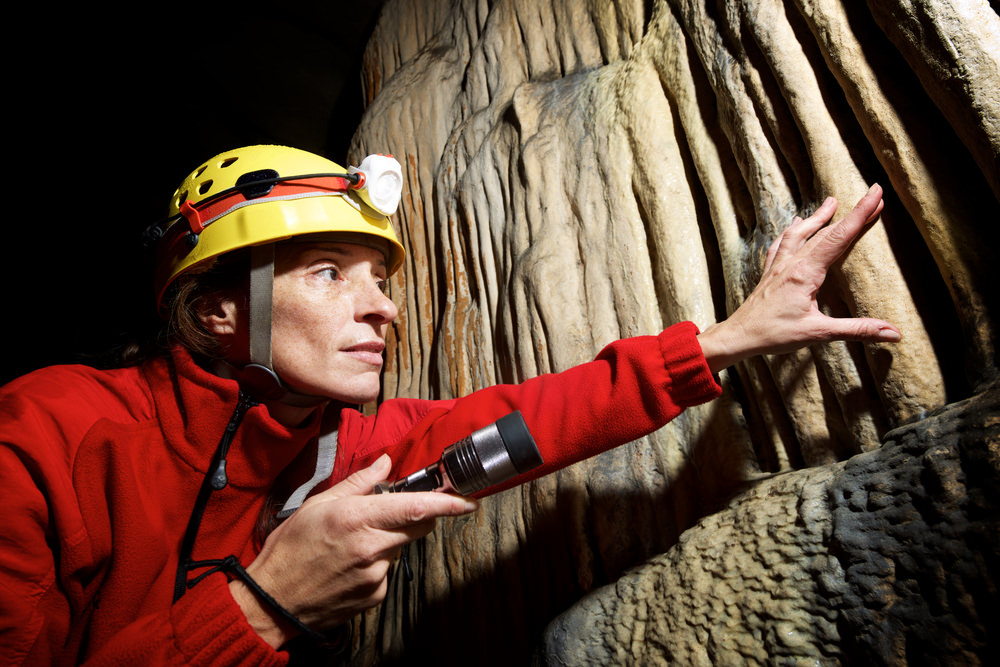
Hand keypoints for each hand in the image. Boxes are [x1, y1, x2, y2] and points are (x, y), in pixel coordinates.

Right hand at [230, 454, 477, 647]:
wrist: (273, 600)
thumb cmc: (290, 549)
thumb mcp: (318, 505)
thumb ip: (358, 483)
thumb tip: (385, 463)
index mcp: (357, 518)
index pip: (416, 508)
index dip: (447, 503)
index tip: (468, 500)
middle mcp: (371, 547)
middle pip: (419, 527)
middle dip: (415, 516)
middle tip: (386, 514)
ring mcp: (376, 575)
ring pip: (401, 548)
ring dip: (388, 541)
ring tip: (352, 545)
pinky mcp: (376, 595)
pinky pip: (389, 570)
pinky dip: (377, 563)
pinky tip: (351, 565)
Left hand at [697, 184, 900, 372]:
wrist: (738, 336)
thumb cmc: (774, 335)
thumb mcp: (819, 333)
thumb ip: (857, 330)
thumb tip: (893, 333)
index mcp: (805, 273)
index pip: (839, 237)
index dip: (860, 213)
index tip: (876, 192)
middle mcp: (791, 264)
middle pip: (825, 232)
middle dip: (849, 213)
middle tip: (871, 196)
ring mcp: (778, 266)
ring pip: (799, 233)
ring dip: (818, 217)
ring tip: (831, 202)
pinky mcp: (769, 273)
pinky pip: (781, 245)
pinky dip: (791, 231)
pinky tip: (794, 224)